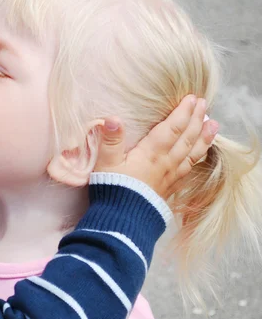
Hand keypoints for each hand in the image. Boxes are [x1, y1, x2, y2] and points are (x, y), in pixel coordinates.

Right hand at [94, 95, 218, 198]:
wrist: (122, 220)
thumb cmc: (112, 189)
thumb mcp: (105, 163)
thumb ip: (110, 140)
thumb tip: (112, 118)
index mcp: (151, 153)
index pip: (172, 127)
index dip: (182, 112)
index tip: (192, 98)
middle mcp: (165, 162)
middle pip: (186, 137)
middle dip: (196, 119)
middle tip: (204, 104)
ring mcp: (170, 176)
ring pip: (192, 153)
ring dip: (204, 137)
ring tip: (214, 125)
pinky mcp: (169, 188)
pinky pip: (188, 169)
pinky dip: (197, 158)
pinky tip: (200, 154)